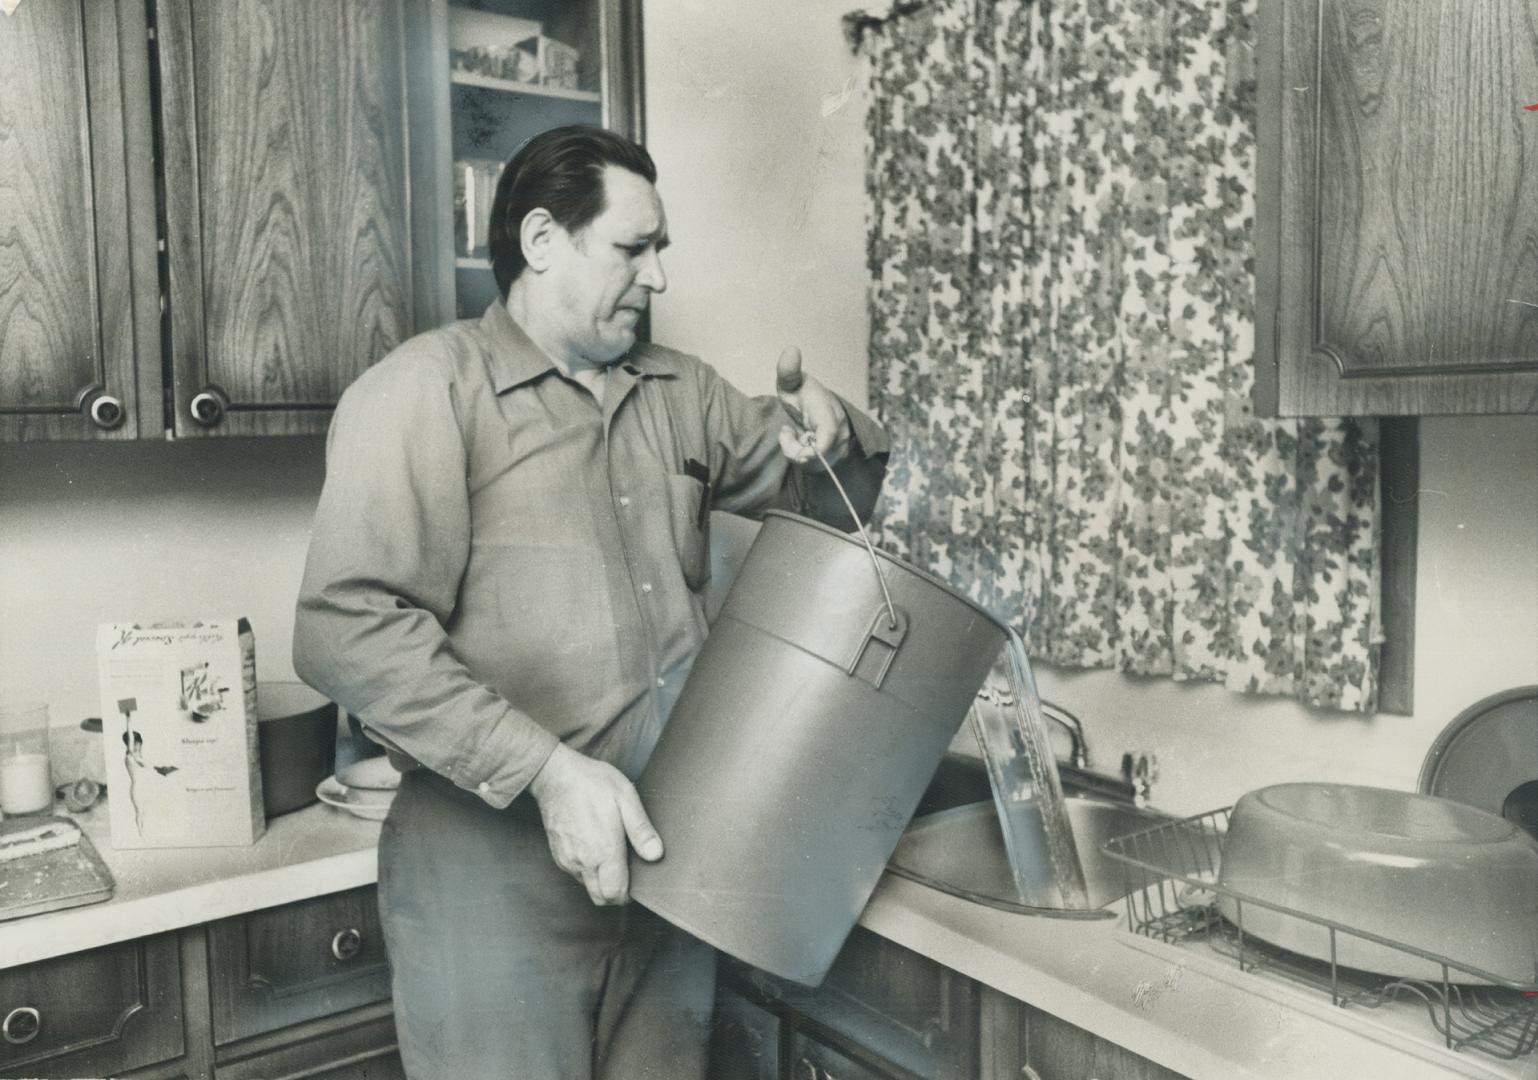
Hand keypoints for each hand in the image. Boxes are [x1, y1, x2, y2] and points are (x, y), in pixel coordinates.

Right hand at [527, 743, 662, 904]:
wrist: (556, 775)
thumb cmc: (592, 783)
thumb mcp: (625, 798)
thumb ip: (641, 830)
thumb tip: (656, 855)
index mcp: (603, 851)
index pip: (614, 895)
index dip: (627, 894)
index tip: (636, 881)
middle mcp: (583, 861)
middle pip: (600, 897)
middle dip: (615, 893)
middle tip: (626, 873)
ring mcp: (567, 859)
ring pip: (587, 886)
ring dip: (601, 881)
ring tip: (611, 856)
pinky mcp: (558, 855)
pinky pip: (576, 874)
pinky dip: (588, 870)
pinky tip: (595, 849)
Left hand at [776, 347, 850, 467]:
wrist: (818, 410)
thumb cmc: (803, 396)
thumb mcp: (793, 383)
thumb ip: (789, 371)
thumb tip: (791, 349)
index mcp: (828, 413)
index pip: (829, 434)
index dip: (818, 447)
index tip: (801, 451)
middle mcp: (837, 433)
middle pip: (814, 456)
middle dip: (793, 449)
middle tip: (786, 432)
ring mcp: (837, 449)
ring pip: (811, 464)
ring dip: (795, 451)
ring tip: (794, 433)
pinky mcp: (832, 461)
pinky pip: (812, 468)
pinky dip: (801, 457)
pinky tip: (800, 442)